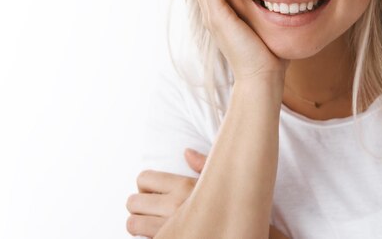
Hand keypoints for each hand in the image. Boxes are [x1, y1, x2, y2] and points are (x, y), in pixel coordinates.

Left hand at [126, 149, 290, 237]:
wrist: (249, 234)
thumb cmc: (237, 208)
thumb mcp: (224, 183)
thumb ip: (204, 165)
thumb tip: (186, 152)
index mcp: (185, 187)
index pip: (144, 178)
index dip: (143, 185)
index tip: (150, 192)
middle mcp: (174, 208)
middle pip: (133, 202)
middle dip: (137, 206)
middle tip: (146, 210)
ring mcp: (170, 230)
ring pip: (132, 225)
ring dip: (137, 224)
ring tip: (149, 226)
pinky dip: (146, 238)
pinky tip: (159, 236)